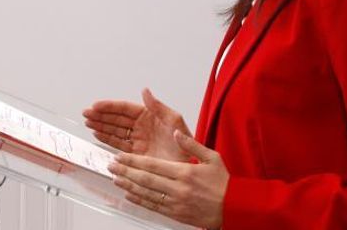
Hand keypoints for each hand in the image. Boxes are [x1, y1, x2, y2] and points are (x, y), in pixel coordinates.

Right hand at [83, 88, 191, 160]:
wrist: (185, 169)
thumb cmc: (183, 144)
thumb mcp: (174, 121)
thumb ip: (159, 107)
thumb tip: (145, 91)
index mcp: (149, 116)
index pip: (125, 108)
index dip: (109, 106)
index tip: (96, 105)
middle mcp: (141, 127)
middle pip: (116, 118)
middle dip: (101, 115)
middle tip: (86, 113)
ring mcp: (137, 140)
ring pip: (115, 130)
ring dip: (101, 125)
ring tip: (88, 122)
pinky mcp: (135, 154)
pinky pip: (117, 144)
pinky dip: (106, 139)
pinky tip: (97, 134)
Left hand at [108, 130, 228, 228]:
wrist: (234, 208)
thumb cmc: (223, 183)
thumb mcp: (212, 157)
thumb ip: (191, 144)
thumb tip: (176, 132)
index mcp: (185, 172)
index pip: (152, 165)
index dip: (133, 161)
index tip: (121, 156)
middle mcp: (178, 188)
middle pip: (145, 179)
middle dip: (125, 172)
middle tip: (112, 166)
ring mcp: (176, 203)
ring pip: (146, 194)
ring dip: (128, 186)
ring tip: (116, 179)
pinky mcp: (176, 214)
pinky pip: (154, 207)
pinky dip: (139, 201)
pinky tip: (129, 195)